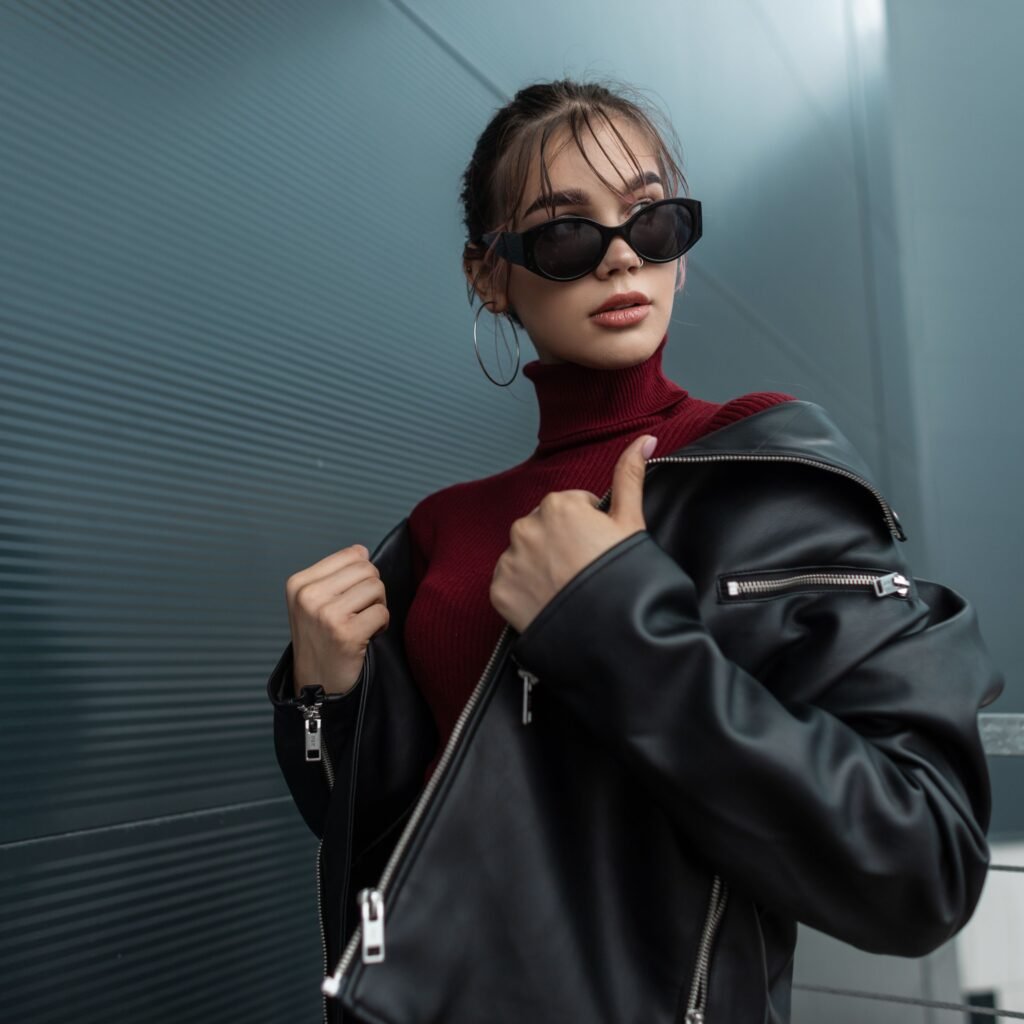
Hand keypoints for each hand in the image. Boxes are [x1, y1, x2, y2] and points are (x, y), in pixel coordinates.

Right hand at [285, 543, 388, 696]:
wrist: (315, 686)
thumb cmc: (320, 641)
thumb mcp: (313, 603)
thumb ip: (336, 575)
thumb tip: (363, 551)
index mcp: (299, 583)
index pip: (352, 554)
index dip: (362, 575)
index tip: (350, 597)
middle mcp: (309, 596)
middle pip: (367, 569)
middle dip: (372, 590)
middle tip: (360, 612)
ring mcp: (326, 615)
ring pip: (377, 587)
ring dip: (378, 606)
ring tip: (362, 623)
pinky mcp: (346, 634)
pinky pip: (382, 612)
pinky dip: (382, 625)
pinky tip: (367, 636)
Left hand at [490, 434, 656, 634]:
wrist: (611, 631)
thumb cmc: (624, 576)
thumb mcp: (631, 522)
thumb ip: (630, 475)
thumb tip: (645, 439)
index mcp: (558, 504)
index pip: (570, 508)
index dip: (588, 529)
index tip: (598, 549)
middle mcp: (527, 526)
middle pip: (543, 529)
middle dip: (560, 544)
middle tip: (583, 571)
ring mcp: (510, 559)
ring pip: (524, 554)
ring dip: (539, 566)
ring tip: (566, 588)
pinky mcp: (499, 590)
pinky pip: (509, 582)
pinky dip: (524, 591)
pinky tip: (549, 601)